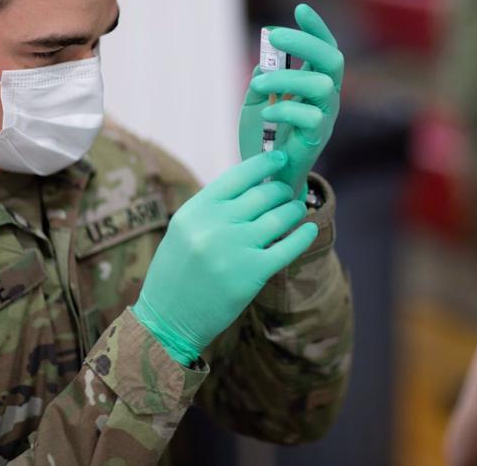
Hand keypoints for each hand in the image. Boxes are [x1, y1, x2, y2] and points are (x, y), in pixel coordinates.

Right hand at [132, 151, 317, 364]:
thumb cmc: (177, 272)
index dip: (264, 163)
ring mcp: (235, 248)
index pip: (239, 175)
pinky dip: (303, 235)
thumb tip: (254, 184)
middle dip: (282, 190)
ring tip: (297, 210)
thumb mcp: (185, 229)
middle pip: (264, 194)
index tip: (279, 158)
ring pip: (280, 217)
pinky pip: (289, 247)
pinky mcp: (252, 273)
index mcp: (197, 210)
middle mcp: (216, 225)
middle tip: (289, 192)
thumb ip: (214, 208)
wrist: (167, 318)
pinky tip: (309, 230)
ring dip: (294, 210)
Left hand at [239, 4, 343, 196]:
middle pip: (332, 59)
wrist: (266, 176)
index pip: (325, 49)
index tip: (300, 9)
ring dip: (285, 79)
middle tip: (274, 37)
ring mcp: (325, 118)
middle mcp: (326, 97)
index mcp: (315, 83)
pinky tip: (266, 113)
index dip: (316, 28)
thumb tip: (266, 64)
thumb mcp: (257, 101)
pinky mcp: (317, 138)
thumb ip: (263, 80)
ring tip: (258, 86)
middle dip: (305, 43)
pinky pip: (310, 117)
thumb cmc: (264, 137)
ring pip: (320, 85)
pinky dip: (284, 109)